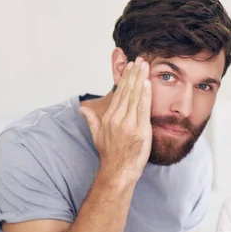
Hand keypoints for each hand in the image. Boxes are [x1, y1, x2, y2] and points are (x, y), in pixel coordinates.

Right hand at [79, 57, 151, 182]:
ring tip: (145, 66)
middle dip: (133, 74)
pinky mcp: (140, 130)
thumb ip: (91, 119)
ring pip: (135, 96)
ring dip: (140, 79)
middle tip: (139, 60)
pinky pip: (143, 108)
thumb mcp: (97, 136)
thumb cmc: (109, 155)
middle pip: (127, 91)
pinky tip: (148, 83)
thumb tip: (82, 108)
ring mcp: (129, 123)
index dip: (125, 79)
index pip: (118, 93)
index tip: (129, 67)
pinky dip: (145, 95)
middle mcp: (117, 118)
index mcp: (109, 117)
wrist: (118, 171)